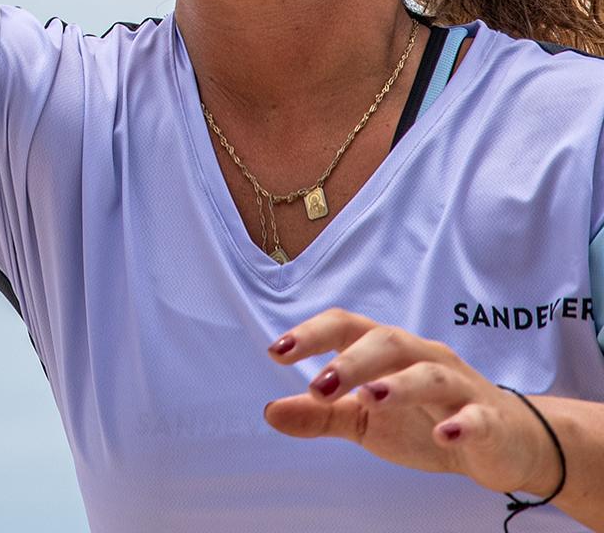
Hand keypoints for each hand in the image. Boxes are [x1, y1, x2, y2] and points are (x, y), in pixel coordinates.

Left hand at [264, 307, 561, 500]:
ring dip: (400, 383)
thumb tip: (269, 412)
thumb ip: (320, 414)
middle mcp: (421, 357)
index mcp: (387, 352)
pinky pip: (477, 416)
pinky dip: (462, 423)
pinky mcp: (489, 420)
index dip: (312, 334)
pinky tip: (445, 434)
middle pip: (386, 342)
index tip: (276, 351)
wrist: (503, 444)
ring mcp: (458, 385)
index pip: (346, 327)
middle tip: (318, 386)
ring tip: (371, 397)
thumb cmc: (424, 421)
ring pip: (429, 372)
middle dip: (350, 361)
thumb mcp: (366, 422)